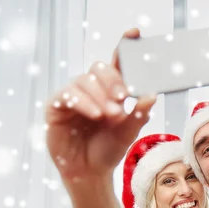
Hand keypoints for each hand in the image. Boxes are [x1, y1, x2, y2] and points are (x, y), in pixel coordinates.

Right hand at [45, 28, 155, 182]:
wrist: (90, 172)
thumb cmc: (108, 149)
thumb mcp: (129, 132)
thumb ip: (139, 113)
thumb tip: (152, 95)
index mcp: (110, 91)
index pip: (117, 64)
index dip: (124, 46)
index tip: (135, 33)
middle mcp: (90, 89)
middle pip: (99, 68)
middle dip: (113, 80)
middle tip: (124, 98)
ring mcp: (72, 96)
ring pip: (84, 81)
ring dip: (100, 96)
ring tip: (111, 115)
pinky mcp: (56, 107)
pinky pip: (67, 95)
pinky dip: (83, 103)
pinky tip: (95, 114)